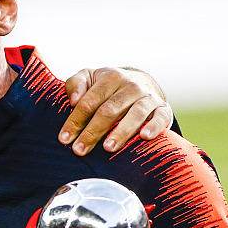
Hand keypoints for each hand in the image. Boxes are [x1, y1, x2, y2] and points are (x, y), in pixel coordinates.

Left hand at [58, 67, 172, 154]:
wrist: (143, 82)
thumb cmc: (108, 86)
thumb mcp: (90, 78)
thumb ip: (76, 84)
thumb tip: (73, 99)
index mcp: (110, 77)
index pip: (89, 101)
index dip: (75, 120)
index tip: (64, 139)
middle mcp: (131, 86)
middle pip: (109, 110)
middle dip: (92, 132)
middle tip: (79, 150)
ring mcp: (148, 97)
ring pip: (134, 114)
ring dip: (121, 132)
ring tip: (108, 147)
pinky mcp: (163, 109)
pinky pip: (160, 118)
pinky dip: (154, 126)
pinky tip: (144, 137)